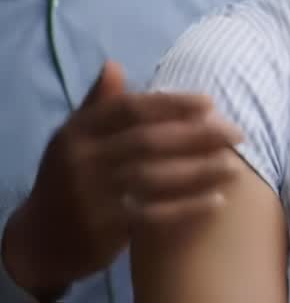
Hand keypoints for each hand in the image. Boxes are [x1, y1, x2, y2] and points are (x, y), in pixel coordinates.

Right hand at [1, 60, 242, 293]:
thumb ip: (99, 104)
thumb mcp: (74, 138)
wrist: (39, 239)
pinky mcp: (103, 228)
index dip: (173, 104)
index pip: (131, 109)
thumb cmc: (68, 178)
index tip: (211, 103)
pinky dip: (187, 207)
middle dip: (198, 136)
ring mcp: (92, 196)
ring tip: (235, 167)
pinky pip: (153, 214)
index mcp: (79, 131)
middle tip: (237, 133)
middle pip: (149, 141)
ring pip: (155, 177)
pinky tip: (217, 200)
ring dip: (200, 171)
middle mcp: (83, 160)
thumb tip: (115, 64)